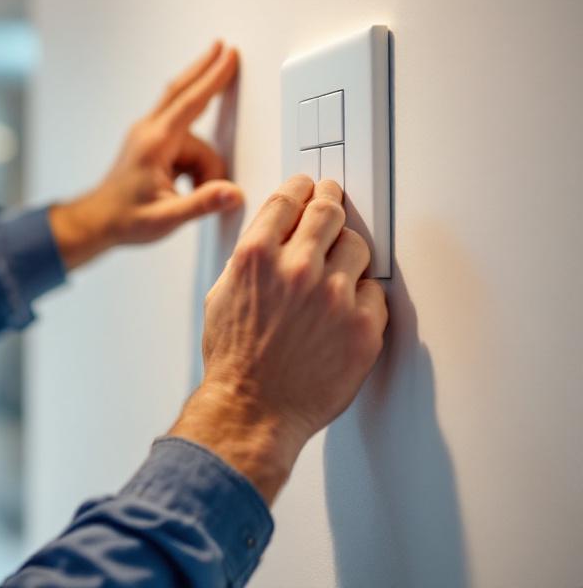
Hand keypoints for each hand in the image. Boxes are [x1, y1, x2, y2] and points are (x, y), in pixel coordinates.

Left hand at [49, 41, 244, 270]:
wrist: (97, 221)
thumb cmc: (125, 218)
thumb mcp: (166, 218)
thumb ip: (201, 204)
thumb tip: (233, 193)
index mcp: (155, 143)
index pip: (190, 102)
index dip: (212, 78)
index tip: (228, 57)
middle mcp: (149, 131)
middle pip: (183, 92)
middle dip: (206, 71)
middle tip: (226, 49)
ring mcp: (147, 135)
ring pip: (191, 132)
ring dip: (203, 160)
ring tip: (193, 191)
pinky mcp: (149, 143)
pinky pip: (182, 138)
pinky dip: (194, 158)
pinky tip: (188, 183)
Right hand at [168, 176, 388, 503]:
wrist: (253, 409)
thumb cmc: (235, 360)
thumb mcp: (221, 295)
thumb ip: (249, 259)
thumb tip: (273, 233)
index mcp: (256, 256)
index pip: (289, 199)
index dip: (302, 188)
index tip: (309, 186)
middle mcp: (297, 269)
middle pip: (330, 211)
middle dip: (331, 203)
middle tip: (333, 204)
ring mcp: (335, 297)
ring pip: (358, 247)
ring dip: (347, 252)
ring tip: (336, 270)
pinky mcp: (363, 326)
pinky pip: (373, 292)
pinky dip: (360, 297)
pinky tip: (341, 310)